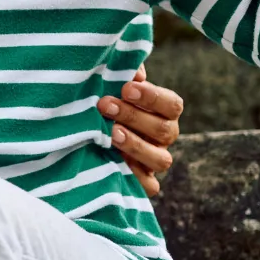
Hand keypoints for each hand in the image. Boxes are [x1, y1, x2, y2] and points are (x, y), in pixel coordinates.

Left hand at [99, 66, 183, 195]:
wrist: (87, 132)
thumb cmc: (106, 101)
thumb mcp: (112, 86)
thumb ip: (124, 75)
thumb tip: (135, 73)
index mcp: (164, 112)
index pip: (172, 104)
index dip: (152, 97)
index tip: (127, 87)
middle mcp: (164, 137)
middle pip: (163, 130)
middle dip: (133, 117)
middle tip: (105, 105)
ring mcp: (155, 160)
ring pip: (161, 159)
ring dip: (135, 145)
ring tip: (110, 133)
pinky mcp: (144, 181)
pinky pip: (150, 186)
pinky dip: (135, 176)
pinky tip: (114, 162)